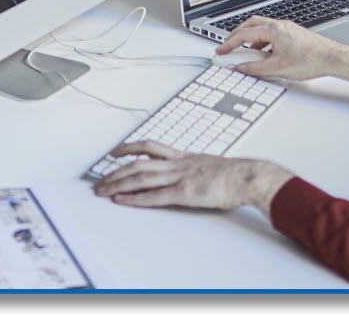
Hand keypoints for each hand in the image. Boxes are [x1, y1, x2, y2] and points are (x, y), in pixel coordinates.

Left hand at [94, 141, 293, 214]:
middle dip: (116, 171)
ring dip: (118, 183)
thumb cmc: (236, 174)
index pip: (150, 147)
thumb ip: (198, 168)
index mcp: (184, 156)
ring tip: (103, 190)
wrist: (247, 176)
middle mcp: (178, 163)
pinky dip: (134, 198)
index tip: (116, 151)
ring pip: (141, 176)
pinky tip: (122, 201)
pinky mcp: (183, 193)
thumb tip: (194, 174)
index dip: (130, 148)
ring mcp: (179, 177)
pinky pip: (153, 196)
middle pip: (139, 162)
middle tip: (100, 179)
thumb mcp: (212, 164)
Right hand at [215, 16, 348, 80]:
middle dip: (236, 35)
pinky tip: (263, 55)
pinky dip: (262, 41)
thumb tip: (241, 68)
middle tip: (228, 46)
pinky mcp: (292, 34)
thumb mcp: (277, 68)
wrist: (332, 58)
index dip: (229, 43)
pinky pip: (271, 34)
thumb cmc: (311, 59)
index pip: (244, 34)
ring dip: (250, 38)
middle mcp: (279, 25)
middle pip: (250, 24)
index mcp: (273, 30)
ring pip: (261, 28)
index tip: (221, 51)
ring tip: (245, 53)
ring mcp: (286, 29)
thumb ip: (255, 68)